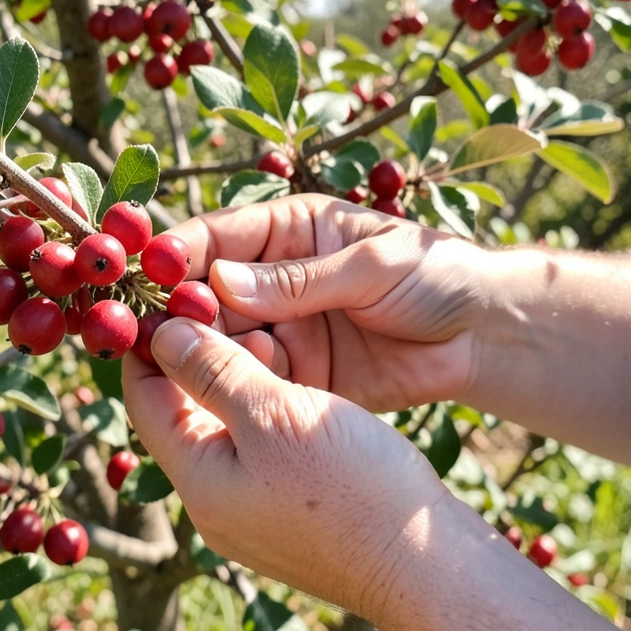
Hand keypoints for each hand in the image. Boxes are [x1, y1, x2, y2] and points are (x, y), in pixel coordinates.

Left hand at [121, 317, 451, 621]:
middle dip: (199, 354)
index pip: (144, 400)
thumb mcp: (275, 413)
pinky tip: (295, 378)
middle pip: (183, 413)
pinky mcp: (291, 513)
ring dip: (237, 376)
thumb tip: (162, 337)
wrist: (425, 564)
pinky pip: (260, 449)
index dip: (148, 344)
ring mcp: (253, 512)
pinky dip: (267, 407)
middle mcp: (215, 503)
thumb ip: (215, 372)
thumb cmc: (352, 488)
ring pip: (226, 428)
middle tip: (225, 303)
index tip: (164, 295)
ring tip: (270, 333)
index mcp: (198, 481)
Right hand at [163, 193, 493, 412]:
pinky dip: (231, 390)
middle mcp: (275, 281)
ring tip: (172, 369)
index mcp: (290, 231)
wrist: (484, 336)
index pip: (217, 236)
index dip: (177, 253)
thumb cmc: (436, 276)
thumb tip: (220, 283)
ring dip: (197, 355)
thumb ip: (299, 279)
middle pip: (207, 295)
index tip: (146, 274)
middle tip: (148, 334)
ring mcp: (284, 331)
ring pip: (222, 343)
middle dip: (177, 313)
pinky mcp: (299, 378)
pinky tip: (212, 399)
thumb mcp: (372, 266)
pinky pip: (254, 383)